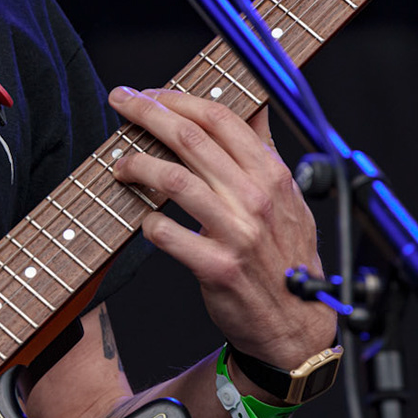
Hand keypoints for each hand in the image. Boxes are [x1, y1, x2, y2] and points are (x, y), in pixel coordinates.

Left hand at [109, 87, 338, 370]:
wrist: (297, 324)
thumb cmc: (287, 255)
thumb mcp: (289, 197)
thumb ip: (265, 151)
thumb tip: (252, 105)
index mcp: (272, 174)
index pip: (219, 118)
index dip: (178, 99)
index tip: (150, 93)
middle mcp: (256, 198)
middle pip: (190, 138)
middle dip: (147, 113)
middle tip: (121, 102)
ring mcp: (237, 233)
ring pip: (173, 178)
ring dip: (137, 164)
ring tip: (120, 164)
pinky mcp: (216, 268)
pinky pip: (166, 233)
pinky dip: (147, 221)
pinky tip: (143, 218)